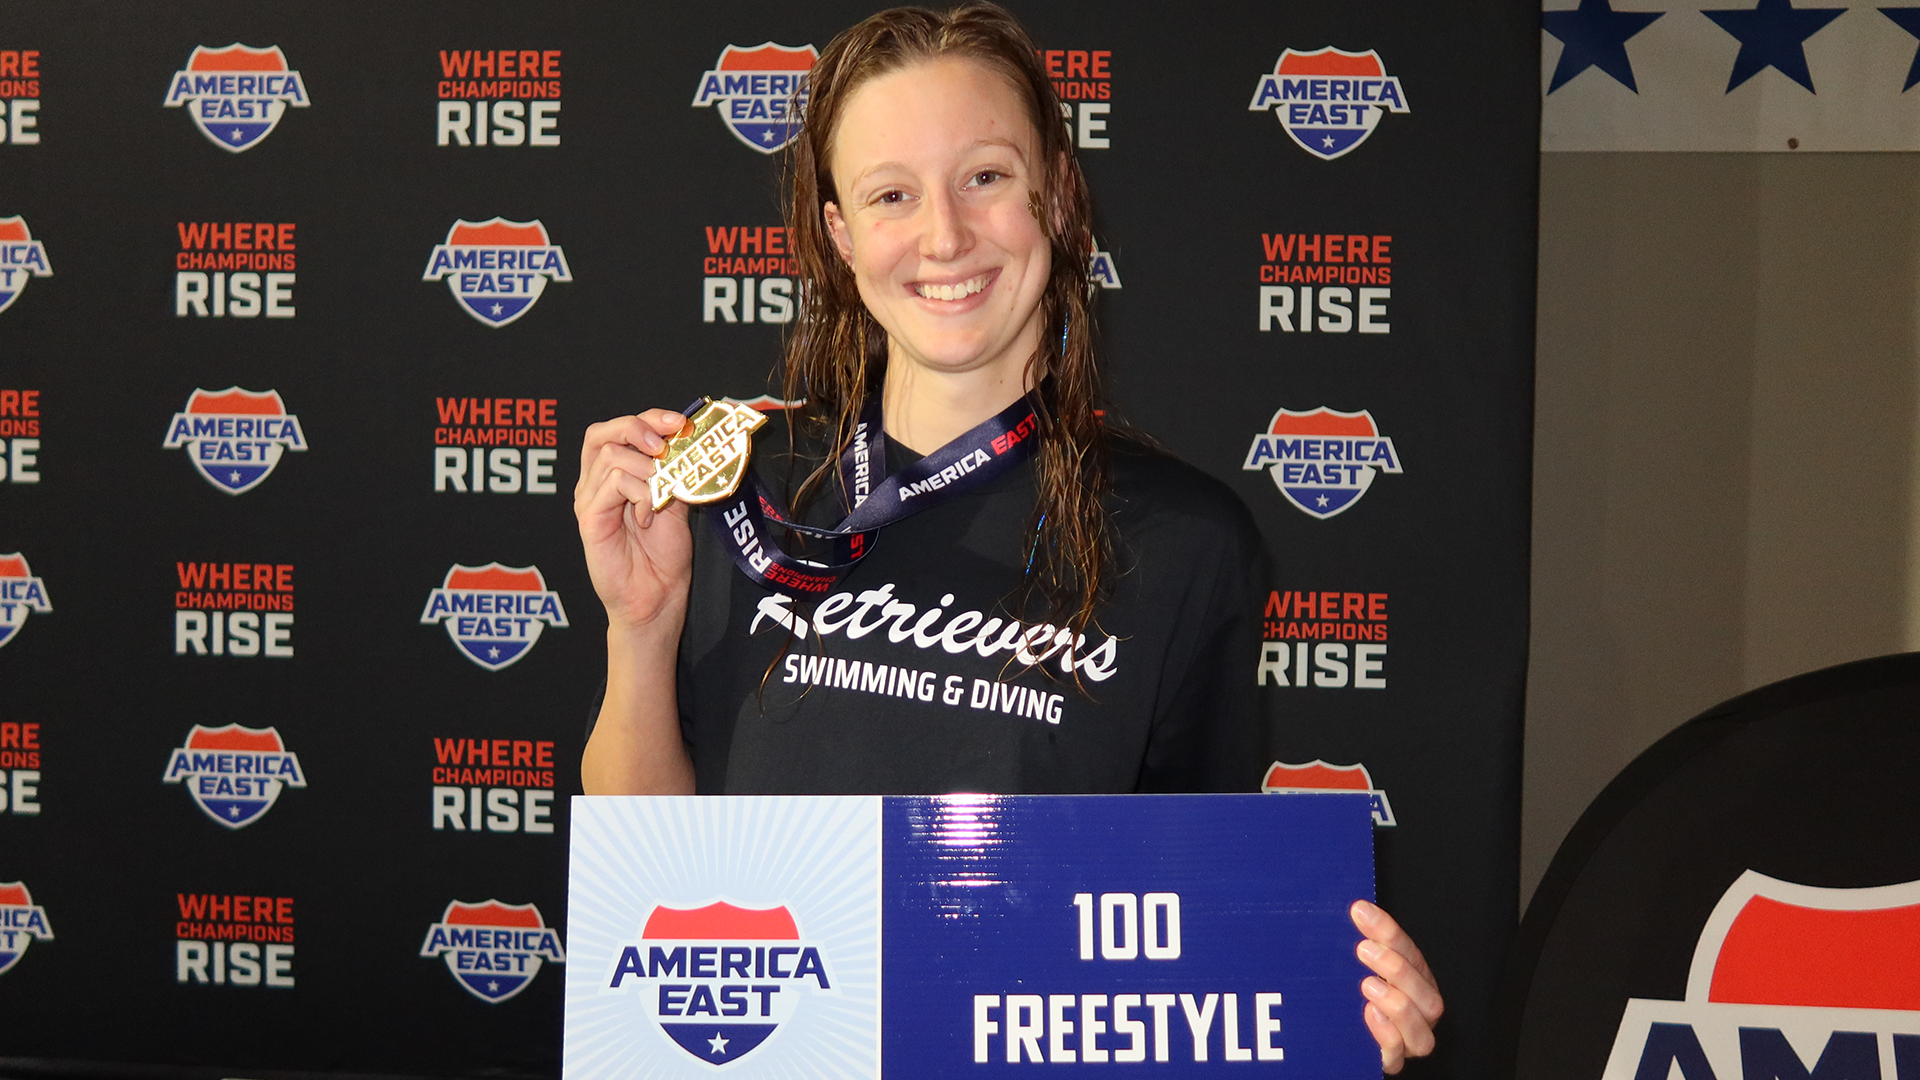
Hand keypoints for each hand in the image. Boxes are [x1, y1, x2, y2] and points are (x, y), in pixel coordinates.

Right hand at [574, 409, 696, 631]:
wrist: (657, 597)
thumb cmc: (664, 555)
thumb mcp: (675, 503)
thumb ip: (674, 472)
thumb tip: (688, 440)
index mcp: (614, 475)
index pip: (620, 429)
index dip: (649, 418)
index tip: (679, 423)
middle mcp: (595, 483)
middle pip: (602, 432)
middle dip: (637, 427)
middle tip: (664, 444)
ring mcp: (588, 500)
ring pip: (611, 455)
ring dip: (646, 469)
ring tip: (661, 497)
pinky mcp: (588, 518)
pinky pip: (611, 483)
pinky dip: (639, 493)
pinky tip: (648, 516)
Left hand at [1351, 899, 1441, 1072]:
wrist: (1340, 1036)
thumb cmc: (1352, 993)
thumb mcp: (1356, 964)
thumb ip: (1362, 942)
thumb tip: (1352, 909)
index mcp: (1415, 982)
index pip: (1411, 955)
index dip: (1389, 932)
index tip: (1362, 912)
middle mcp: (1419, 1012)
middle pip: (1427, 995)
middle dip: (1397, 968)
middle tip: (1364, 949)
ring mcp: (1407, 1040)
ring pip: (1421, 1030)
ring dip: (1397, 1004)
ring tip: (1368, 985)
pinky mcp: (1389, 1060)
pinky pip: (1397, 1055)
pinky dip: (1386, 1035)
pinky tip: (1369, 1014)